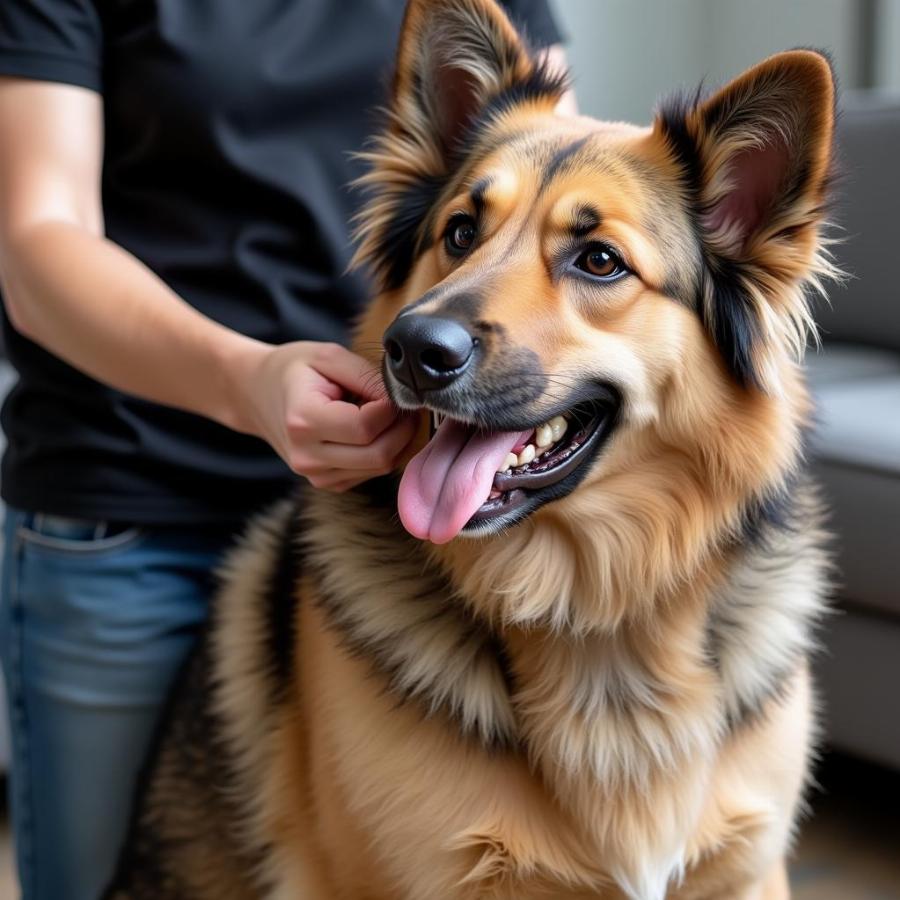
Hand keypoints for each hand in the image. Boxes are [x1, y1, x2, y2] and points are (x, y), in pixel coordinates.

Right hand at [236, 341, 417, 491]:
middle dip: (402, 428)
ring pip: (381, 467)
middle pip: (380, 455)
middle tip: (403, 404)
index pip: (366, 428)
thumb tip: (402, 398)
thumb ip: (367, 377)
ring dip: (396, 440)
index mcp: (303, 421)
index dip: (391, 408)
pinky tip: (372, 431)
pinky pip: (373, 473)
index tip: (393, 390)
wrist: (256, 395)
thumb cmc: (294, 371)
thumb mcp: (328, 357)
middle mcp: (307, 457)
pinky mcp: (328, 484)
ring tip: (384, 413)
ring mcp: (316, 476)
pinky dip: (384, 451)